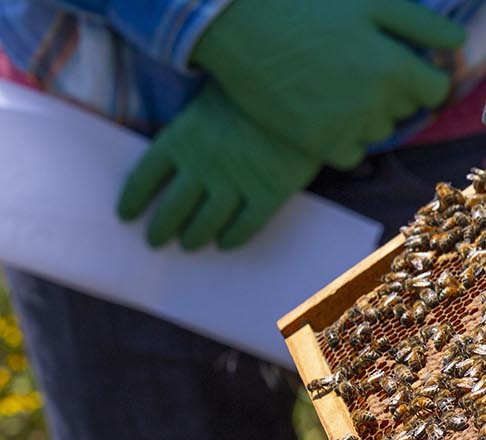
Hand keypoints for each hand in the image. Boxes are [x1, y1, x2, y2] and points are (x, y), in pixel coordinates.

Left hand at [116, 84, 321, 250]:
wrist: (299, 92)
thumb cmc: (250, 90)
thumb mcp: (206, 99)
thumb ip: (190, 129)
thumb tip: (176, 150)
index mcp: (179, 140)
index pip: (143, 179)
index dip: (132, 201)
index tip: (126, 215)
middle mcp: (201, 167)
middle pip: (171, 210)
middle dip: (159, 229)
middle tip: (155, 241)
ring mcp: (234, 184)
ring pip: (205, 224)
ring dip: (194, 238)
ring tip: (189, 244)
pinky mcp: (267, 195)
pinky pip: (245, 227)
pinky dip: (232, 238)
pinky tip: (225, 244)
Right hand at [192, 0, 464, 168]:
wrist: (235, 21)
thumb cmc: (305, 3)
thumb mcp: (371, 0)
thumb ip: (421, 25)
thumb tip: (458, 44)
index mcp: (393, 66)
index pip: (436, 89)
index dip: (424, 74)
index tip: (405, 63)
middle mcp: (375, 102)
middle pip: (406, 109)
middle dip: (393, 89)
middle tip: (357, 63)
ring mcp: (345, 126)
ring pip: (380, 131)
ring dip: (369, 113)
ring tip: (336, 82)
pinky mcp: (316, 143)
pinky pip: (351, 153)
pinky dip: (344, 136)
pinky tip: (323, 106)